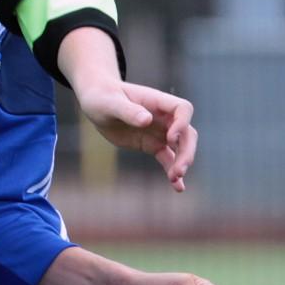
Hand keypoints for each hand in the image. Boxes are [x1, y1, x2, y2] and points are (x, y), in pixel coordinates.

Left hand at [75, 81, 196, 191]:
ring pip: (181, 147)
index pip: (183, 109)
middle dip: (186, 151)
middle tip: (179, 169)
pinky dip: (173, 171)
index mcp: (156, 101)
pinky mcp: (152, 145)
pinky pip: (168, 158)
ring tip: (175, 179)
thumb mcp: (110, 103)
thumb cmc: (103, 97)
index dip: (182, 123)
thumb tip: (147, 120)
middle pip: (187, 133)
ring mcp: (160, 132)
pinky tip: (178, 187)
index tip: (171, 138)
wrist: (97, 103)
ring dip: (182, 162)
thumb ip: (128, 111)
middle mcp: (163, 117)